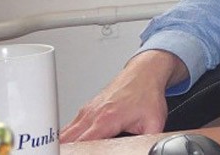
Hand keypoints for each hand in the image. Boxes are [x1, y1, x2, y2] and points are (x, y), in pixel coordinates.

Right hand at [59, 50, 186, 141]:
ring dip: (65, 145)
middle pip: (67, 140)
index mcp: (107, 120)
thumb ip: (149, 140)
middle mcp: (92, 115)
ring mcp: (87, 111)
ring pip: (65, 134)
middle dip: (65, 150)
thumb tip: (151, 149)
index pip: (81, 144)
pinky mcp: (86, 110)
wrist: (144, 73)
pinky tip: (70, 145)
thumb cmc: (147, 94)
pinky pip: (69, 127)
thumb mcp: (154, 122)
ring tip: (67, 151)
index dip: (76, 153)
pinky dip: (67, 137)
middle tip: (68, 154)